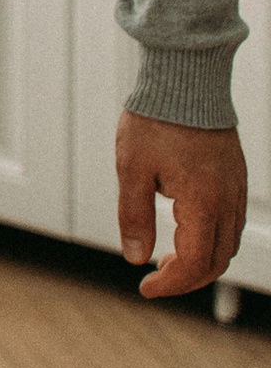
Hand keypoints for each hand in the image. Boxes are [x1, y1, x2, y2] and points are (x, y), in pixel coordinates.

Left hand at [116, 110, 248, 297]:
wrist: (185, 79)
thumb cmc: (156, 120)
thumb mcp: (132, 169)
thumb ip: (133, 217)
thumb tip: (135, 258)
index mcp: (203, 202)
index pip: (195, 263)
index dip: (171, 284)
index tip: (146, 288)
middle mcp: (227, 200)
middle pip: (217, 261)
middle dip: (187, 278)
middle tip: (155, 279)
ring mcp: (235, 188)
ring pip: (227, 243)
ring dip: (201, 260)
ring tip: (167, 257)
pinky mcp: (235, 177)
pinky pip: (231, 222)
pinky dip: (211, 239)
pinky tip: (184, 231)